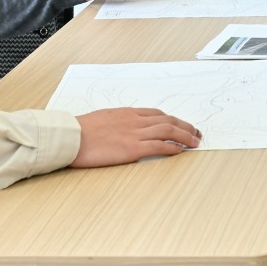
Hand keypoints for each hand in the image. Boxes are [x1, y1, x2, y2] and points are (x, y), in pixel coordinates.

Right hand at [71, 107, 200, 166]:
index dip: (172, 119)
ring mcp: (134, 134)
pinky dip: (172, 148)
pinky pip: (158, 146)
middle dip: (185, 126)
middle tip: (196, 133)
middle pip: (167, 120)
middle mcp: (134, 121)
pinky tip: (180, 151)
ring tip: (195, 142)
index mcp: (126, 113)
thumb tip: (121, 130)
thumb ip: (116, 123)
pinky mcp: (132, 149)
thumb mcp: (102, 120)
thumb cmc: (80, 131)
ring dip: (184, 136)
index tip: (181, 124)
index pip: (156, 114)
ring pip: (167, 131)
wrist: (70, 137)